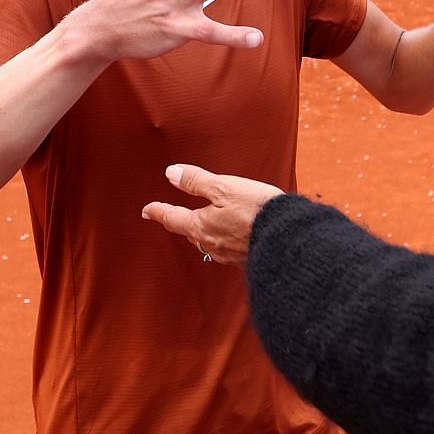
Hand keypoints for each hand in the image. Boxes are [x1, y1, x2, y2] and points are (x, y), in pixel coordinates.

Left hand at [141, 164, 282, 265]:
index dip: (159, 211)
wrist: (287, 238)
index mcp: (201, 226)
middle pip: (190, 232)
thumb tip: (172, 174)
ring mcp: (228, 255)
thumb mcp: (224, 187)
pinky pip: (227, 250)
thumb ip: (197, 181)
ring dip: (202, 234)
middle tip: (174, 217)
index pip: (173, 218)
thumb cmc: (255, 210)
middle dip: (182, 223)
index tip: (147, 210)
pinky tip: (231, 238)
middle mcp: (211, 244)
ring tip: (201, 227)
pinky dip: (223, 241)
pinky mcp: (246, 259)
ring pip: (208, 243)